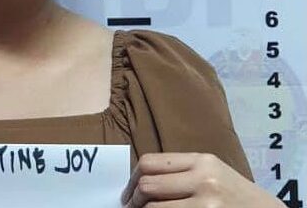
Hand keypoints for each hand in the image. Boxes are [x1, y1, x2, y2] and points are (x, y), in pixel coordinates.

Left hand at [121, 152, 284, 207]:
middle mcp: (203, 180)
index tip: (129, 191)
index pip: (150, 163)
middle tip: (130, 206)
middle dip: (133, 198)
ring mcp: (206, 204)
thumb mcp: (212, 172)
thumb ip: (181, 171)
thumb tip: (141, 180)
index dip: (132, 178)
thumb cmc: (236, 194)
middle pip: (148, 185)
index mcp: (202, 161)